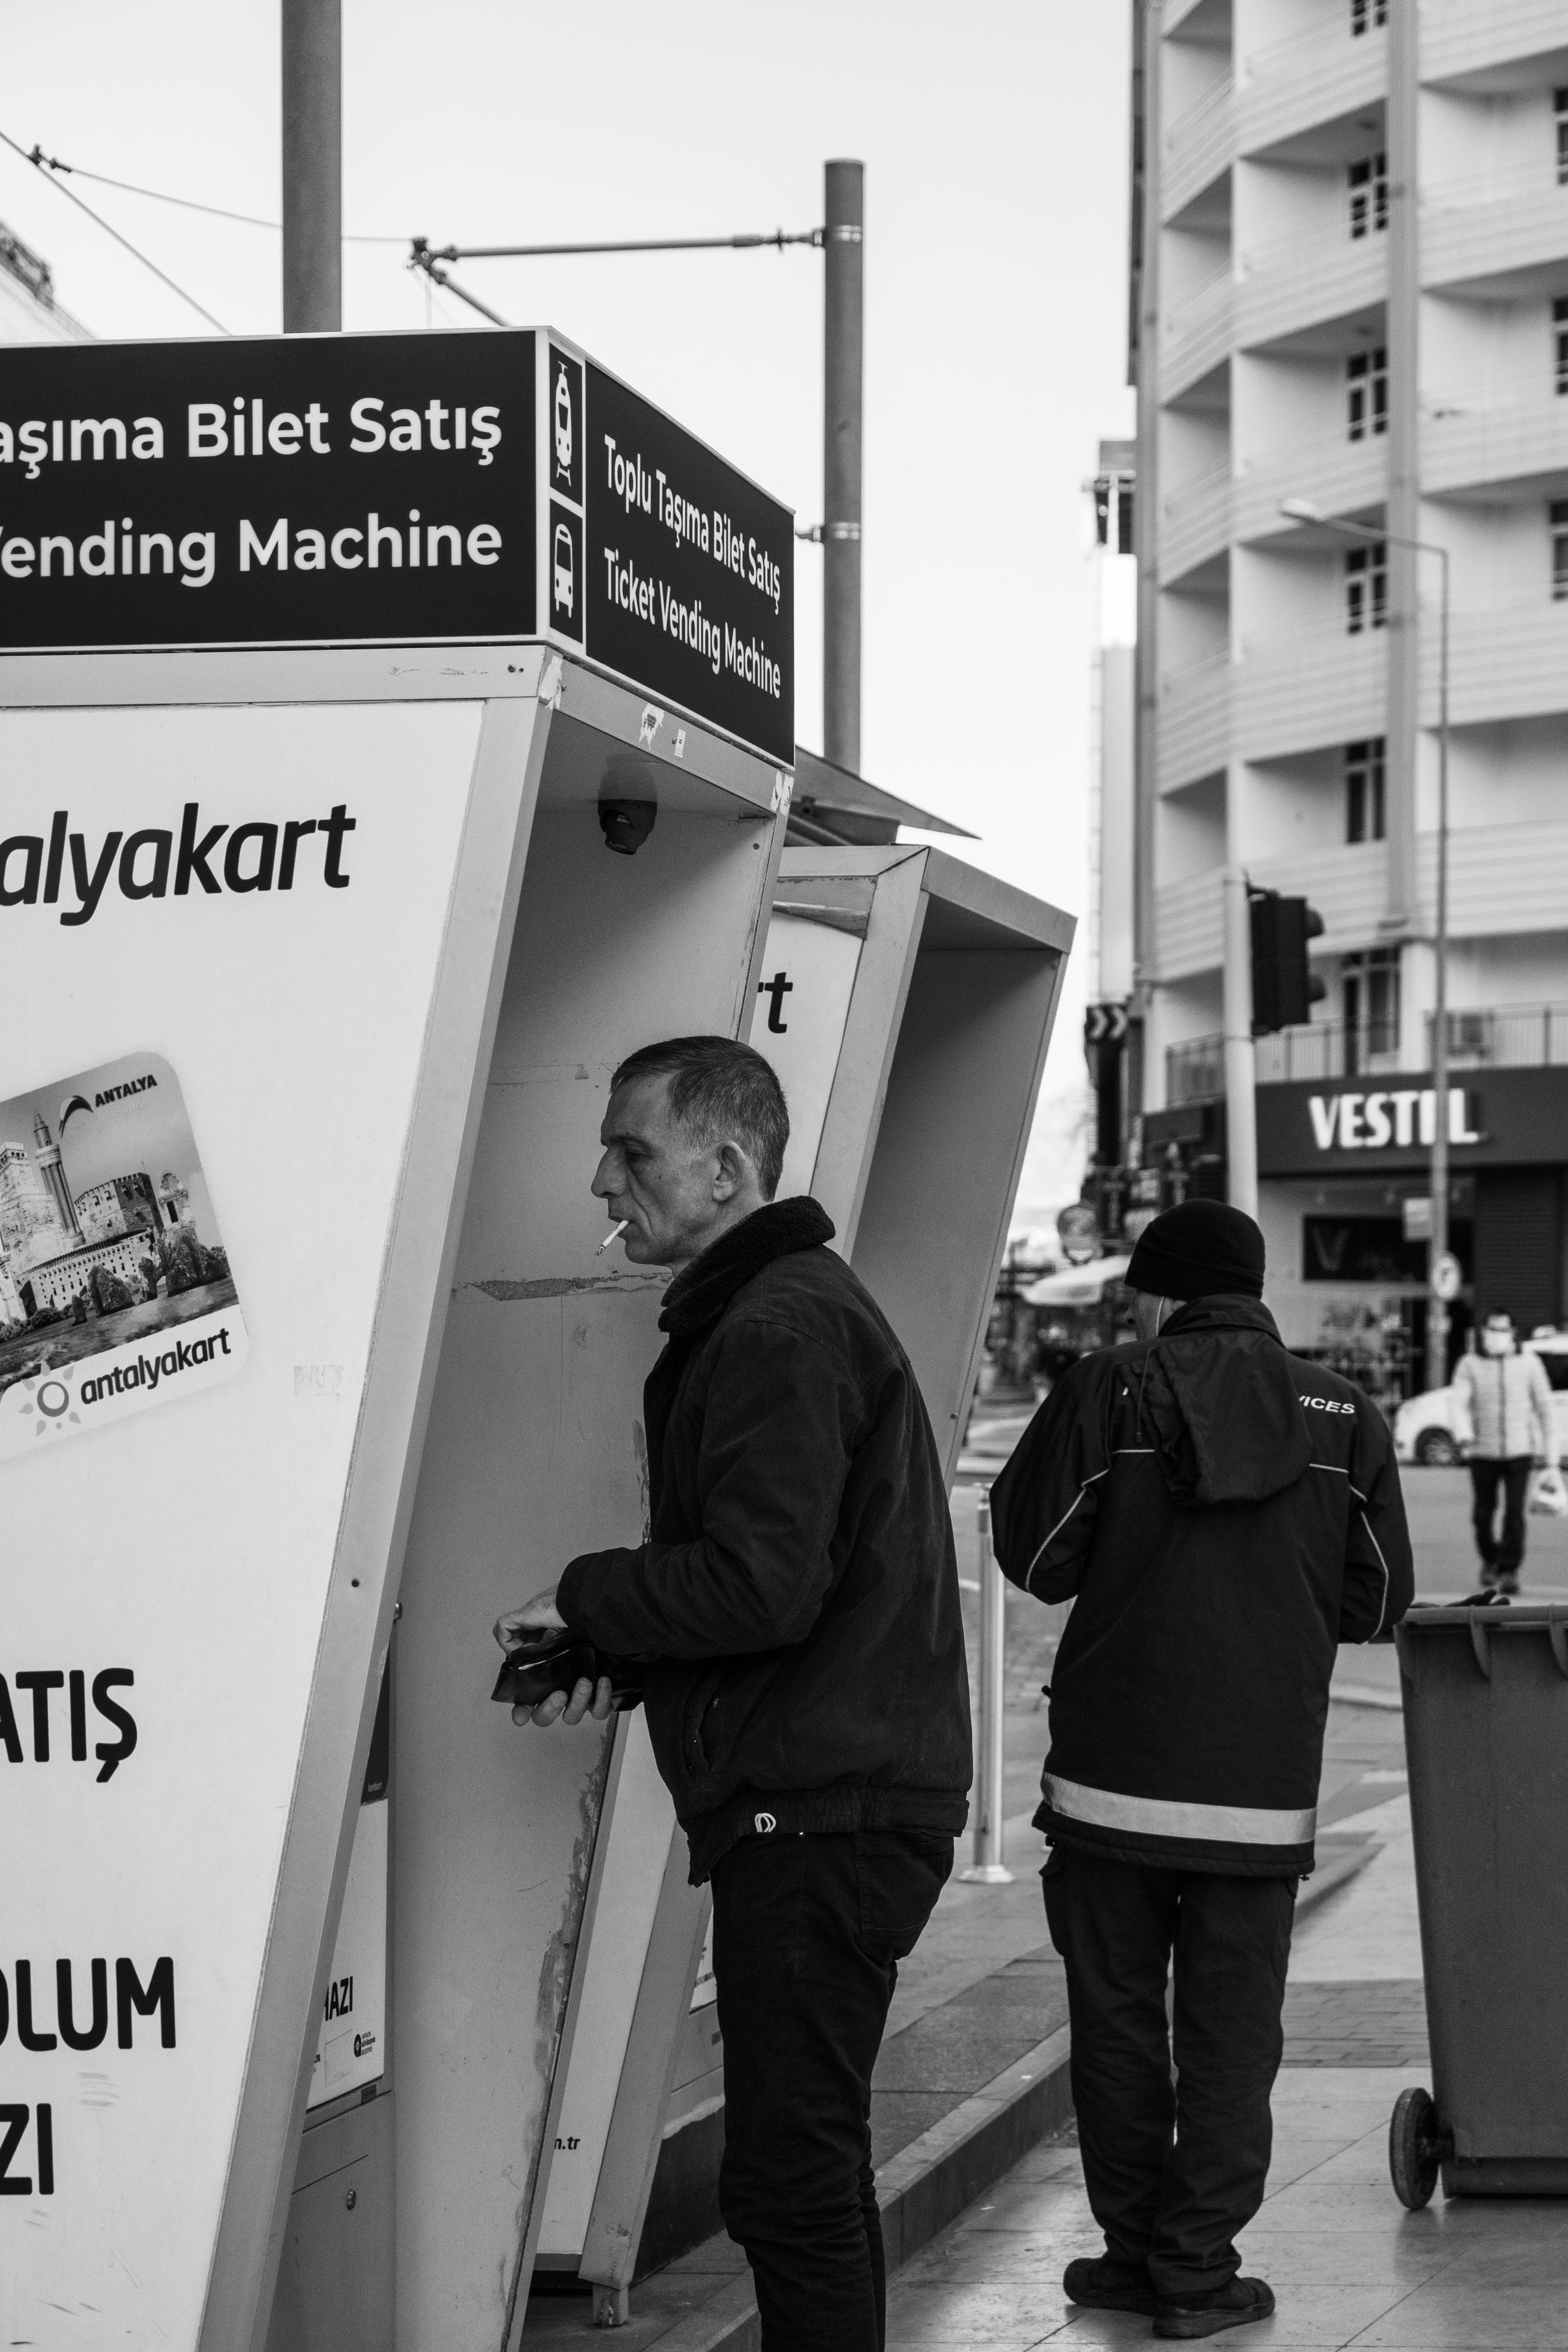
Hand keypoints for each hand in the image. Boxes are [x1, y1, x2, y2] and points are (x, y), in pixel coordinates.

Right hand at [493, 1587, 612, 1729]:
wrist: (601, 1600)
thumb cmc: (571, 1604)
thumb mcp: (535, 1610)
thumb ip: (510, 1625)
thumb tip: (504, 1644)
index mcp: (542, 1668)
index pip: (526, 1700)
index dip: (521, 1711)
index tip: (521, 1715)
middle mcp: (561, 1680)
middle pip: (546, 1715)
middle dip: (549, 1710)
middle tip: (559, 1693)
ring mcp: (581, 1686)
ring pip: (573, 1715)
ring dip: (578, 1702)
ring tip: (584, 1682)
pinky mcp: (604, 1688)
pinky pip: (602, 1708)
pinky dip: (602, 1698)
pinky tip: (602, 1680)